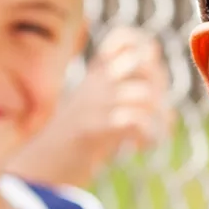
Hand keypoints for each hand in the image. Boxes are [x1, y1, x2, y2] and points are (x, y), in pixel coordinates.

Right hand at [9, 27, 171, 187]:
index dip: (145, 49)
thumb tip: (171, 115)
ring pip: (144, 93)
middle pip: (145, 61)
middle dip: (161, 86)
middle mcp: (95, 83)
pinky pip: (133, 119)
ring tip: (151, 137)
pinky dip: (148, 134)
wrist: (37, 171)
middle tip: (156, 113)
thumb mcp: (97, 115)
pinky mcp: (90, 128)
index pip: (126, 38)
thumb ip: (129, 106)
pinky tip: (141, 146)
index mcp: (96, 76)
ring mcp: (92, 103)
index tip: (148, 79)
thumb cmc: (71, 147)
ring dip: (159, 118)